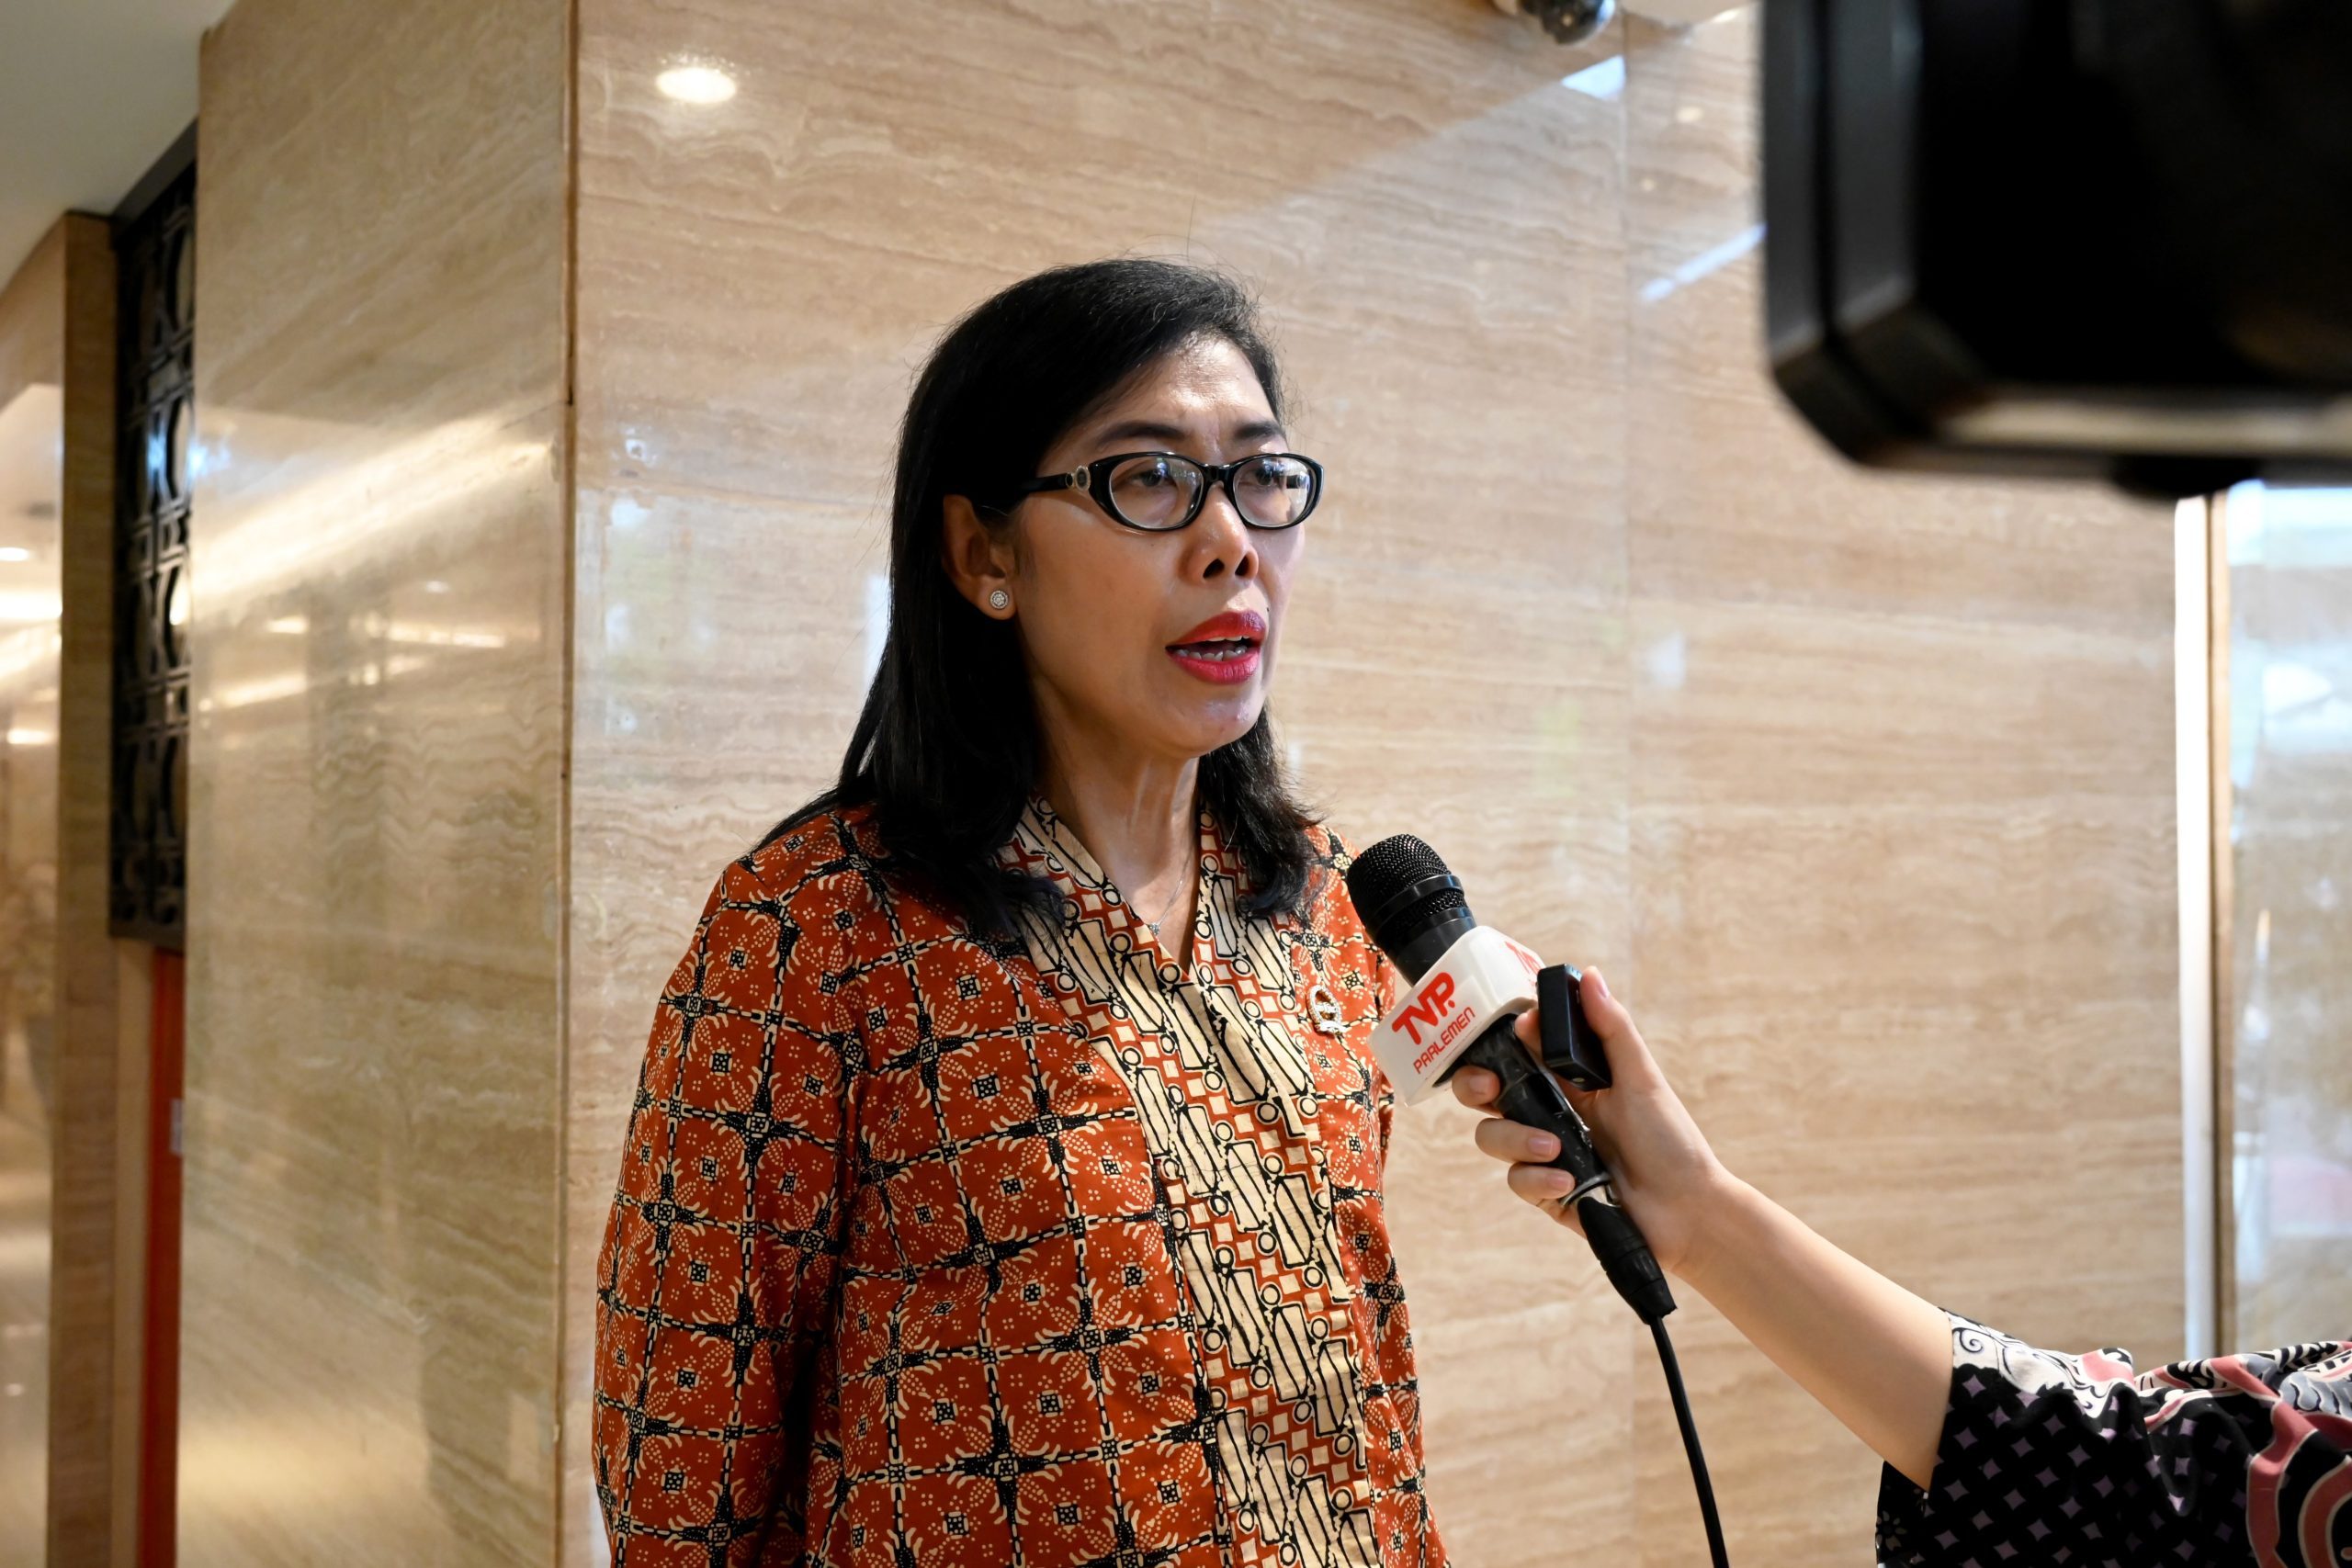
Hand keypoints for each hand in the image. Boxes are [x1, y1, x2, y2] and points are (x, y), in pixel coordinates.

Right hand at [1449, 967, 1730, 1279]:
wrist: (1686, 1212)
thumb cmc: (1672, 1142)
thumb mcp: (1641, 1079)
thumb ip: (1611, 1029)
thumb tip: (1589, 974)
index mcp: (1569, 1079)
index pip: (1517, 1050)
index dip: (1500, 1040)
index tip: (1512, 1034)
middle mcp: (1550, 1112)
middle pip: (1485, 1091)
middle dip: (1475, 1085)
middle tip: (1489, 1087)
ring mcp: (1544, 1152)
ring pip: (1492, 1135)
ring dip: (1515, 1138)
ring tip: (1554, 1148)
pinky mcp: (1545, 1191)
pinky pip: (1516, 1179)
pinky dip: (1537, 1179)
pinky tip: (1566, 1181)